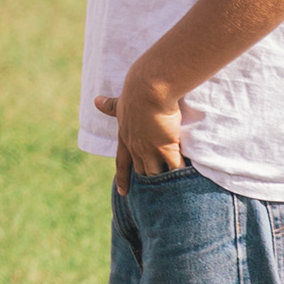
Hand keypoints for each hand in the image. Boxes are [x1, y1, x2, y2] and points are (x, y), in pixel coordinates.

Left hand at [94, 75, 182, 195]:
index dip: (123, 177)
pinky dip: (180, 175)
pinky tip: (186, 184)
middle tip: (154, 194)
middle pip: (141, 170)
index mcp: (125, 137)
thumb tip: (97, 101)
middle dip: (147, 181)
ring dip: (163, 182)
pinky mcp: (167, 147)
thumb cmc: (135, 91)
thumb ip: (111, 105)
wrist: (148, 89)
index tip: (123, 192)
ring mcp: (151, 150)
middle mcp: (136, 147)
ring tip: (172, 194)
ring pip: (156, 173)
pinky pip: (175, 167)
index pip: (122, 162)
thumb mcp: (121, 101)